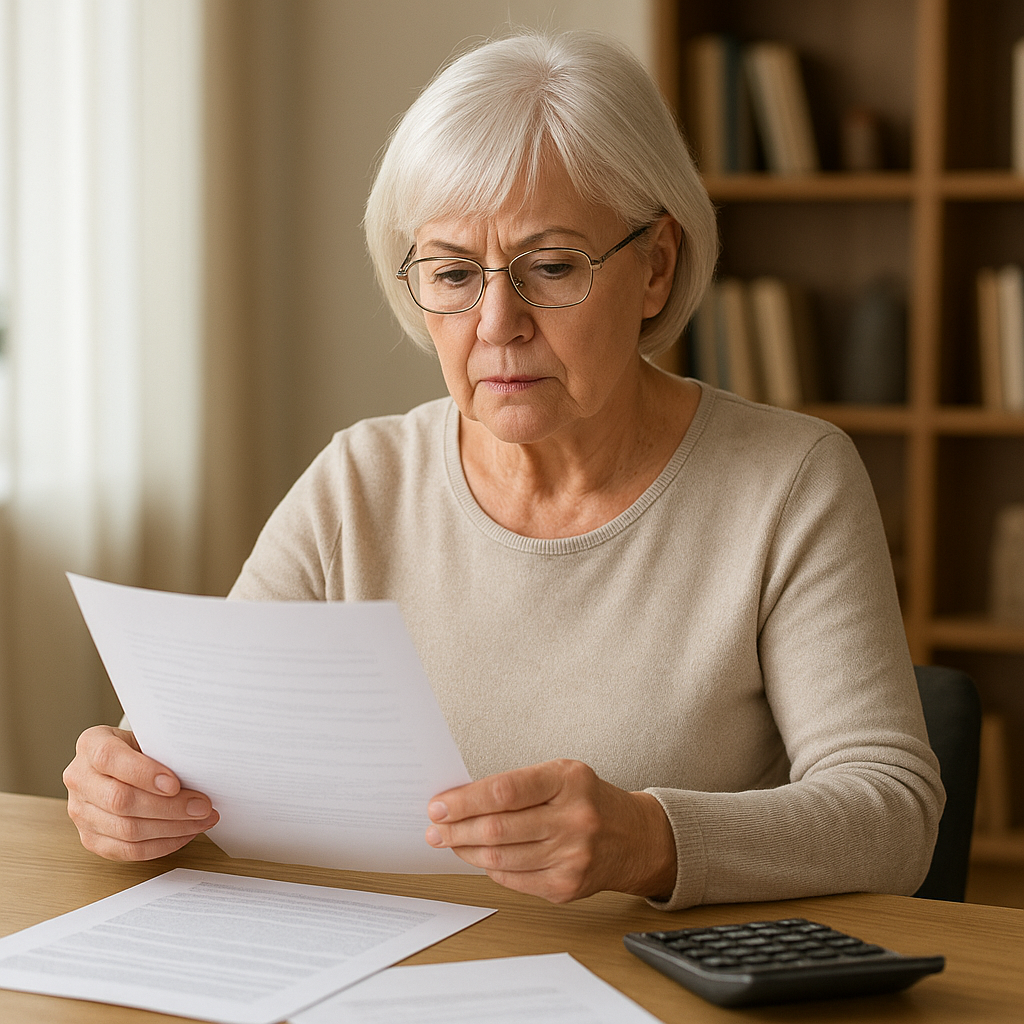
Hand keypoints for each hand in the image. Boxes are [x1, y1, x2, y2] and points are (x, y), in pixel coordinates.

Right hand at [63, 725, 218, 860]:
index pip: (110, 758)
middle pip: (121, 800)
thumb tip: (200, 768)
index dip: (143, 773)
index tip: (176, 784)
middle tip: (203, 807)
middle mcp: (79, 778)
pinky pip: (127, 850)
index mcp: (91, 744)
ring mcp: (80, 812)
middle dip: (169, 807)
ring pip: (126, 830)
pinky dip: (161, 845)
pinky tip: (184, 833)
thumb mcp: (149, 737)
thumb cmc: (141, 748)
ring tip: (201, 821)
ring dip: (172, 829)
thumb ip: (164, 750)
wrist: (122, 764)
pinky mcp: (90, 838)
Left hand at [425, 758, 675, 902]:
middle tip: (434, 829)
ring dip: (467, 851)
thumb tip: (461, 801)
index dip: (465, 800)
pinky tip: (479, 857)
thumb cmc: (588, 800)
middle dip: (457, 829)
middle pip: (498, 828)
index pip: (505, 791)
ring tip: (449, 843)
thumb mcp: (561, 776)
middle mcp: (574, 818)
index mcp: (568, 780)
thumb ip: (517, 786)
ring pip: (501, 857)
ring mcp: (572, 856)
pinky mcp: (567, 886)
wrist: (634, 838)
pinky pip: (513, 879)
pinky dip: (490, 868)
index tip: (439, 805)